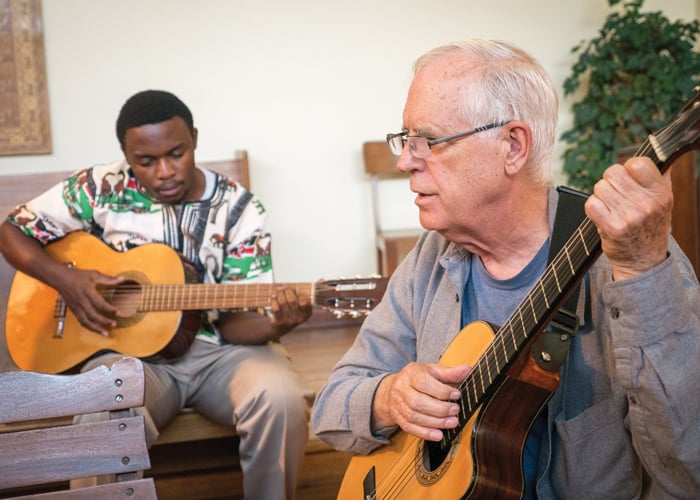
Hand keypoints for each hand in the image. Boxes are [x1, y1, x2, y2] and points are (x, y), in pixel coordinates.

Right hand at [56, 268, 123, 335]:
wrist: (60, 279)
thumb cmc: (77, 276)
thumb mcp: (94, 275)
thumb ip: (108, 279)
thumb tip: (122, 279)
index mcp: (87, 292)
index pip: (99, 303)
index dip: (109, 309)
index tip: (118, 313)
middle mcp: (81, 301)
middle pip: (92, 315)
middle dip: (104, 321)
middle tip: (114, 324)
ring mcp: (76, 307)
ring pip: (85, 321)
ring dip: (96, 329)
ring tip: (105, 333)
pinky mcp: (73, 310)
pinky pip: (81, 321)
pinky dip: (89, 327)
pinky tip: (96, 329)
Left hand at [268, 287, 312, 335]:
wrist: (281, 328)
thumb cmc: (293, 312)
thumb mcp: (304, 304)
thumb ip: (311, 291)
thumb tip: (322, 279)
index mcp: (307, 312)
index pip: (304, 301)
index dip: (299, 294)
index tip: (296, 292)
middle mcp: (299, 317)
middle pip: (291, 299)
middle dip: (287, 291)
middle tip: (284, 289)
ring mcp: (288, 320)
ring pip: (282, 302)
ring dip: (279, 294)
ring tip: (278, 293)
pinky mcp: (279, 321)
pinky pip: (275, 307)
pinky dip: (273, 300)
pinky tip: (274, 299)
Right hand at [372, 362, 470, 440]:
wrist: (392, 389)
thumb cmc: (416, 379)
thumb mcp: (432, 371)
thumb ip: (450, 373)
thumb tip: (467, 370)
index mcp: (410, 374)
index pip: (423, 383)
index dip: (441, 391)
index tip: (456, 394)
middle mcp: (401, 389)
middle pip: (418, 402)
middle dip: (440, 409)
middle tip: (456, 410)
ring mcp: (399, 405)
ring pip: (415, 417)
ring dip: (436, 422)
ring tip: (452, 422)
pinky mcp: (399, 419)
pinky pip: (410, 428)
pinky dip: (425, 433)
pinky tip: (439, 435)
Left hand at [585, 156, 672, 279]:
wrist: (642, 261)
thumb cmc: (649, 228)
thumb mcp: (664, 202)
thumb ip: (661, 177)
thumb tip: (658, 151)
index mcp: (661, 194)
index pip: (637, 163)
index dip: (627, 169)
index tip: (628, 180)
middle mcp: (647, 204)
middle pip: (612, 172)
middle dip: (611, 183)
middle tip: (617, 197)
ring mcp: (629, 216)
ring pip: (600, 187)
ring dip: (601, 196)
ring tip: (612, 208)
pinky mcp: (611, 227)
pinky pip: (591, 203)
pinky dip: (593, 208)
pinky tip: (603, 216)